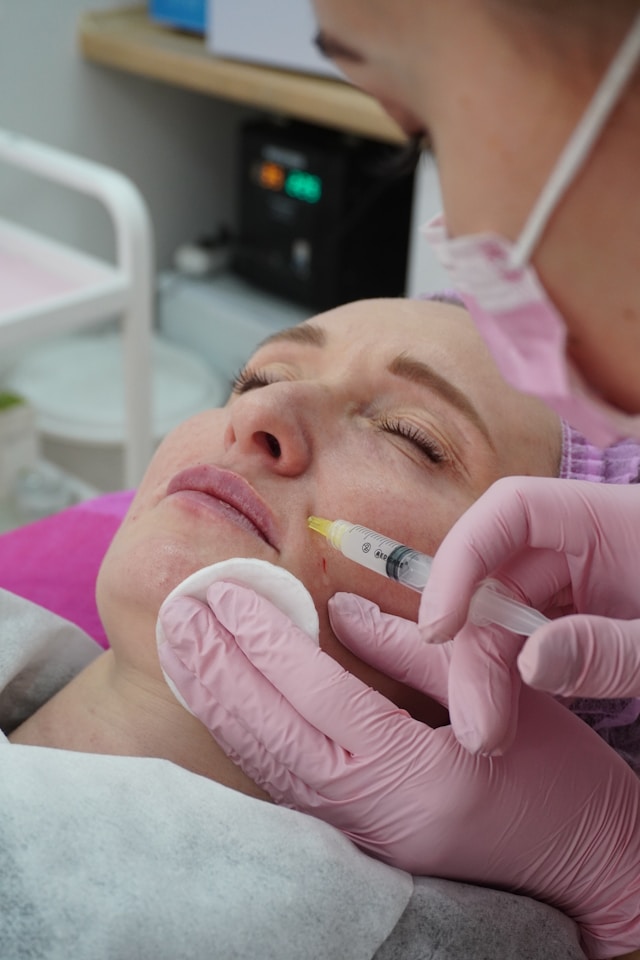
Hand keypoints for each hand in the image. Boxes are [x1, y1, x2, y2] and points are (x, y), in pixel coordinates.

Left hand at [158, 583, 639, 958]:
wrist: (587, 866)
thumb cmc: (562, 777)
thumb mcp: (503, 692)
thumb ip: (417, 650)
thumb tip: (344, 614)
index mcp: (417, 772)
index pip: (318, 695)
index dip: (265, 640)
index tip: (225, 593)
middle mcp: (377, 811)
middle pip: (274, 732)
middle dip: (219, 669)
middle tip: (179, 613)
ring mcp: (363, 834)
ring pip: (268, 765)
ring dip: (219, 704)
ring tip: (182, 651)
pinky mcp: (360, 839)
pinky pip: (285, 786)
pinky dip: (245, 740)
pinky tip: (221, 704)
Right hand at [416, 477, 639, 753]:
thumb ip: (614, 650)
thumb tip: (528, 665)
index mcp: (609, 521)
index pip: (511, 511)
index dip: (461, 559)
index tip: (439, 626)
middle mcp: (584, 544)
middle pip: (496, 574)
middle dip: (475, 646)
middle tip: (479, 726)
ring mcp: (583, 582)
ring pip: (503, 612)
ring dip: (486, 671)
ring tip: (491, 736)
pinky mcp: (584, 616)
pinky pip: (528, 638)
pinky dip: (512, 677)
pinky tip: (510, 718)